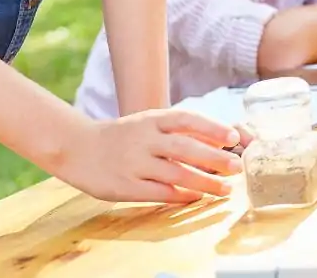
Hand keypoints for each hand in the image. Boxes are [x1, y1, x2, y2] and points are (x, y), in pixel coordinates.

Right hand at [56, 109, 242, 203]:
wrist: (79, 148)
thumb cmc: (124, 136)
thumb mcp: (148, 123)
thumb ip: (178, 131)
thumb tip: (220, 140)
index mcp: (151, 119)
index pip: (187, 119)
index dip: (212, 127)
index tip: (234, 138)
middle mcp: (144, 139)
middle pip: (185, 148)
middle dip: (214, 158)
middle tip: (237, 167)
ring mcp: (134, 163)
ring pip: (175, 174)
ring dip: (204, 182)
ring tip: (224, 189)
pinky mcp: (125, 186)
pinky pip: (159, 193)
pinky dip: (181, 196)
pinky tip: (197, 198)